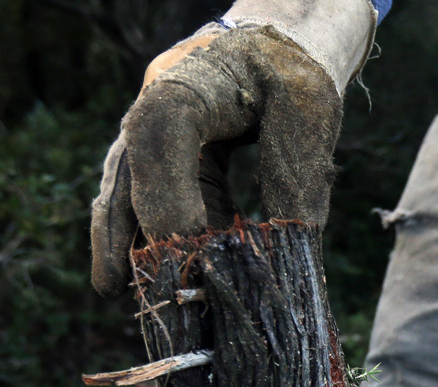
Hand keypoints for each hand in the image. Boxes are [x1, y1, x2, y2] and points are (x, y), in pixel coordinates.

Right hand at [90, 25, 343, 294]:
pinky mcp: (162, 151)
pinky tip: (158, 273)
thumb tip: (285, 254)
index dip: (166, 190)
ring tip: (130, 292)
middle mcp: (156, 101)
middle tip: (128, 288)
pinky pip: (148, 195)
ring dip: (130, 239)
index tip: (189, 245)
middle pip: (129, 168)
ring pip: (127, 186)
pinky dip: (152, 232)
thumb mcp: (310, 113)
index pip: (161, 131)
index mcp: (192, 79)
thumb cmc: (294, 73)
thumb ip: (295, 175)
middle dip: (127, 231)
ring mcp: (152, 126)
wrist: (278, 41)